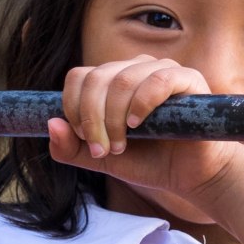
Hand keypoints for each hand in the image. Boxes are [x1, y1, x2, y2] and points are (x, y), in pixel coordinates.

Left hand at [48, 55, 243, 213]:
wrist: (192, 175)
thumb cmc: (149, 162)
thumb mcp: (102, 159)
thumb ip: (72, 148)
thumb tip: (51, 124)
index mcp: (113, 80)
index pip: (80, 76)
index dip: (74, 107)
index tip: (84, 139)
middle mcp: (135, 68)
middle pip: (97, 77)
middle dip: (93, 118)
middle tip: (103, 149)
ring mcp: (162, 69)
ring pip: (123, 78)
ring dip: (114, 117)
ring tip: (123, 145)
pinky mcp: (189, 79)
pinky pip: (158, 79)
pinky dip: (141, 103)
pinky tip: (138, 125)